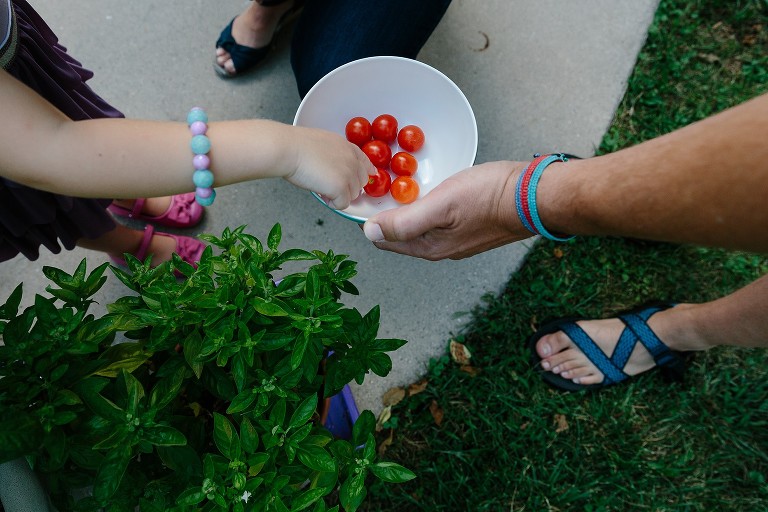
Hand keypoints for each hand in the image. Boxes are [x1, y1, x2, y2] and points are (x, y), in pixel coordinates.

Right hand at [284, 126, 374, 209]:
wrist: (288, 148)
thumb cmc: (296, 145)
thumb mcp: (322, 142)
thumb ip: (334, 154)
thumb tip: (333, 167)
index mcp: (347, 146)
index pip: (365, 163)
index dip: (363, 174)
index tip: (359, 181)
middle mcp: (352, 159)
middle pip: (361, 182)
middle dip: (348, 187)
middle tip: (330, 186)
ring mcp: (348, 174)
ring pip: (352, 195)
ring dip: (338, 196)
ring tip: (321, 188)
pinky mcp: (341, 187)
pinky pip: (343, 204)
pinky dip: (332, 203)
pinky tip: (321, 194)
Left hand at [362, 161, 532, 259]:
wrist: (535, 195)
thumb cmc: (490, 197)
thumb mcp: (441, 205)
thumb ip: (404, 222)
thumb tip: (370, 233)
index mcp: (429, 247)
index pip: (384, 239)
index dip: (370, 218)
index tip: (364, 195)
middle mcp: (440, 249)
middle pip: (400, 234)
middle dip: (386, 214)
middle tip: (378, 185)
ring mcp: (455, 240)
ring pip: (418, 226)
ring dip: (405, 209)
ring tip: (397, 186)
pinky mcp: (468, 227)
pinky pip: (435, 219)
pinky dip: (425, 206)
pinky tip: (427, 190)